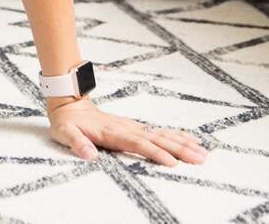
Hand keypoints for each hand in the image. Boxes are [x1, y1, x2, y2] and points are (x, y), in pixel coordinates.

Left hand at [46, 97, 208, 165]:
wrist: (70, 105)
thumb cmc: (68, 123)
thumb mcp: (65, 133)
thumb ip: (77, 144)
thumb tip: (89, 155)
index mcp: (112, 132)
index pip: (137, 143)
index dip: (154, 152)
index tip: (171, 162)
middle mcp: (127, 128)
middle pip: (157, 139)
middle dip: (179, 149)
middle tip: (199, 159)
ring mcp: (133, 126)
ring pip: (162, 135)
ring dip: (183, 143)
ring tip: (202, 153)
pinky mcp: (136, 127)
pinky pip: (160, 132)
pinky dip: (177, 136)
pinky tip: (191, 141)